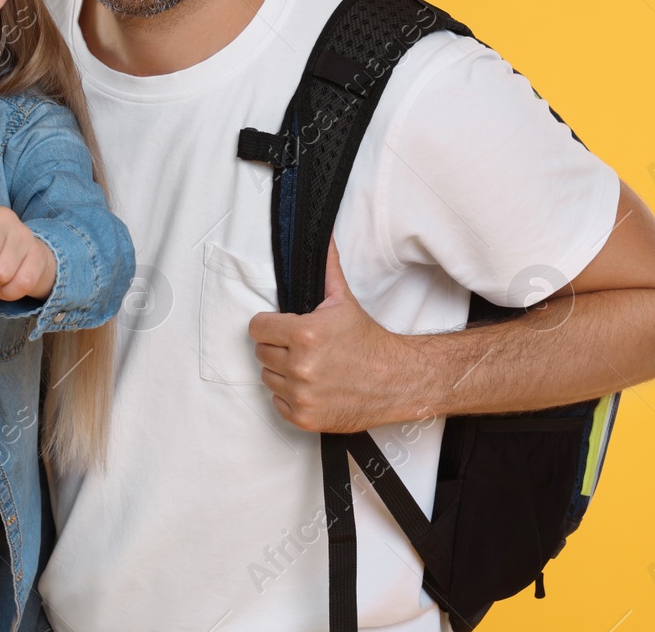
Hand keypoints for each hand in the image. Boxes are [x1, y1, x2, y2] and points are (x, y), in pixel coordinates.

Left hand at [248, 240, 417, 432]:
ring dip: (283, 372)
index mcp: (304, 334)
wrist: (397, 381)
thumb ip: (326, 269)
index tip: (284, 328)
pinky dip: (290, 396)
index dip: (270, 325)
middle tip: (303, 348)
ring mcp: (302, 395)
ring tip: (310, 366)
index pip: (257, 328)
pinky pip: (278, 403)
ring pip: (268, 377)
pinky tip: (312, 387)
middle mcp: (300, 366)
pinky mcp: (305, 418)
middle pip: (261, 352)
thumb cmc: (368, 341)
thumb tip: (323, 236)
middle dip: (278, 348)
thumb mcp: (343, 301)